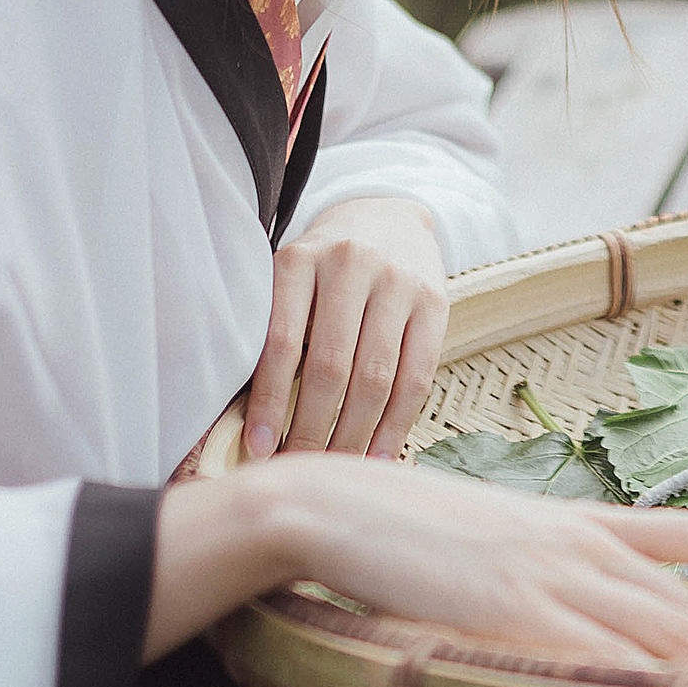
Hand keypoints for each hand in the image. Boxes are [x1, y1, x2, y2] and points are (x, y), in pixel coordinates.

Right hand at [146, 452, 687, 675]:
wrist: (336, 504)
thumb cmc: (412, 528)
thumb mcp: (503, 535)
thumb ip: (555, 567)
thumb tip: (591, 612)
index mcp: (588, 521)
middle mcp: (585, 545)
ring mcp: (549, 576)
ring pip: (663, 635)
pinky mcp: (507, 609)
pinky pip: (591, 657)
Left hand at [246, 194, 448, 461]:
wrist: (388, 216)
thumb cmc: (323, 268)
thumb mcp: (291, 278)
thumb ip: (275, 332)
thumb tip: (251, 425)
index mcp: (301, 258)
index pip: (283, 342)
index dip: (270, 403)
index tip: (258, 450)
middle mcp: (351, 263)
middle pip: (332, 366)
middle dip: (311, 430)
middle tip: (296, 470)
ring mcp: (398, 281)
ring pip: (376, 378)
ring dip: (353, 435)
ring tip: (334, 470)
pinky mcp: (436, 300)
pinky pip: (417, 377)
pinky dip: (396, 426)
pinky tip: (377, 456)